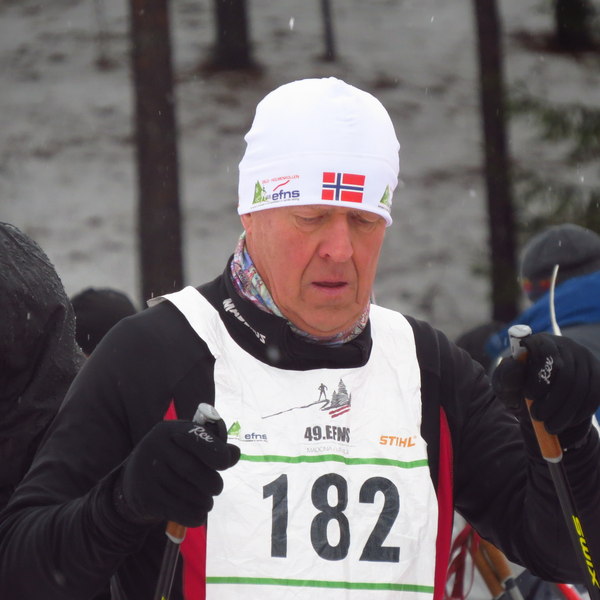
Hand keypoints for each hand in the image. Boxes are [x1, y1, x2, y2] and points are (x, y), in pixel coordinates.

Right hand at [115, 419, 239, 526]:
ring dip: (204, 501)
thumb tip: (235, 454)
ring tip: (207, 501)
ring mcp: (147, 472)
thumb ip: (214, 446)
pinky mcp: (145, 496)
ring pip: (185, 492)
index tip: (225, 464)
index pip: (197, 438)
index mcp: (171, 430)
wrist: (134, 479)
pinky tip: (198, 512)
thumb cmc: (173, 456)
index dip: (217, 452)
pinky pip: (177, 510)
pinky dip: (194, 515)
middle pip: (191, 469)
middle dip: (212, 482)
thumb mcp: (190, 443)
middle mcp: (156, 447)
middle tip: (216, 488)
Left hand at [492, 333, 599, 437]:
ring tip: (549, 426)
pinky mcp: (597, 374)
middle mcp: (565, 345)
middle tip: (537, 417)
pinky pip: (595, 395)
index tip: (527, 396)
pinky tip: (567, 421)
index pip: (546, 354)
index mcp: (539, 342)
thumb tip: (515, 363)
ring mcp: (584, 358)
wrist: (539, 395)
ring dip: (565, 412)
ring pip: (582, 388)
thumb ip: (507, 375)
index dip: (538, 378)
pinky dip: (581, 412)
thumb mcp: (505, 383)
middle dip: (552, 401)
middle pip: (566, 374)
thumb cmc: (518, 386)